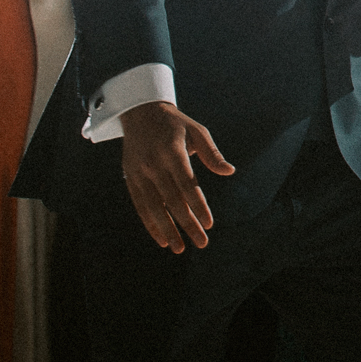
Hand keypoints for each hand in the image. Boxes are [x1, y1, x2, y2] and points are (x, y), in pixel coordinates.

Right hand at [120, 101, 235, 252]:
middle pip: (172, 200)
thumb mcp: (197, 131)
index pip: (187, 184)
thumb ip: (212, 153)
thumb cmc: (176, 124)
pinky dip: (150, 224)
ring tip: (179, 249)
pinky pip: (140, 206)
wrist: (140, 112)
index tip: (209, 223)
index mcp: (172, 151)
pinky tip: (161, 239)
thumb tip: (230, 171)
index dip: (198, 205)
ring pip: (153, 208)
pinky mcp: (130, 178)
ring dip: (167, 230)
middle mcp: (154, 164)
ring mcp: (139, 172)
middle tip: (201, 242)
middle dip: (187, 224)